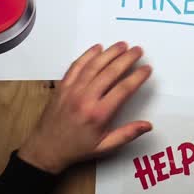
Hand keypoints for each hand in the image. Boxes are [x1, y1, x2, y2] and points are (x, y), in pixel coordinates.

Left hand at [20, 42, 153, 174]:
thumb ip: (127, 134)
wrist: (46, 148)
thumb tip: (148, 125)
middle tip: (138, 51)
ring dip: (109, 53)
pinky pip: (76, 66)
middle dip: (126, 59)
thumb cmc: (76, 148)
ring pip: (93, 65)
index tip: (147, 69)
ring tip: (123, 45)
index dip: (137, 77)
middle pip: (110, 72)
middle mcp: (85, 98)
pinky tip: (97, 48)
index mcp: (98, 114)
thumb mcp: (104, 147)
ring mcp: (72, 90)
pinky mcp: (62, 87)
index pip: (123, 89)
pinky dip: (87, 55)